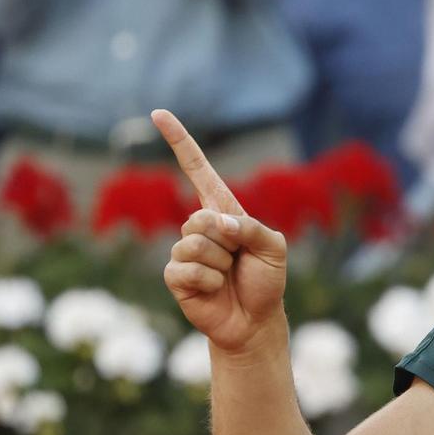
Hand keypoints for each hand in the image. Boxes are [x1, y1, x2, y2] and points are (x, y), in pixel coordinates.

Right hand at [154, 109, 288, 352]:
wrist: (256, 320)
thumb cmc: (266, 280)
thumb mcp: (274, 248)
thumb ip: (252, 228)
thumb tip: (215, 223)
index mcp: (223, 211)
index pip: (198, 170)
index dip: (180, 142)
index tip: (159, 114)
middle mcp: (199, 227)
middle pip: (199, 218)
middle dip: (227, 241)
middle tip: (238, 260)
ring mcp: (184, 251)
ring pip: (194, 245)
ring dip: (219, 264)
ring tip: (227, 276)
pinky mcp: (175, 276)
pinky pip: (186, 270)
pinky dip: (208, 282)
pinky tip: (215, 290)